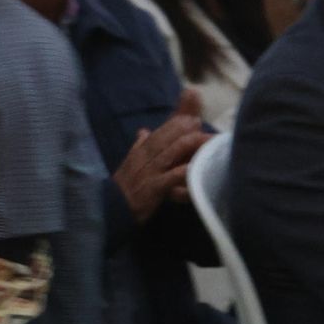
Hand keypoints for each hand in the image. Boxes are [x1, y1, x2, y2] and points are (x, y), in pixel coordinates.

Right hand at [111, 88, 210, 223]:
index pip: (160, 131)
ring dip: (191, 144)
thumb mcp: (131, 162)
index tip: (192, 116)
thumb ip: (139, 146)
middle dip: (185, 128)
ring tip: (209, 140)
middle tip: (202, 122)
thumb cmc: (126, 185)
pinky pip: (172, 177)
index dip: (176, 122)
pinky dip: (185, 171)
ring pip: (171, 151)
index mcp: (142, 149)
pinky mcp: (154, 187)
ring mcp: (151, 171)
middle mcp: (146, 156)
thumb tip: (143, 131)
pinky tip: (198, 167)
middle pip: (167, 136)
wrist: (114, 207)